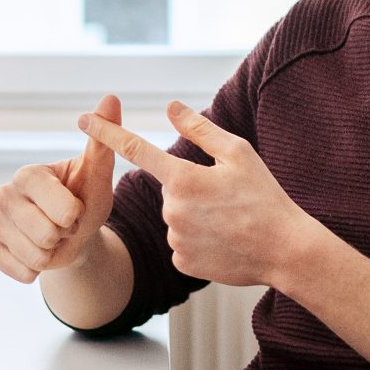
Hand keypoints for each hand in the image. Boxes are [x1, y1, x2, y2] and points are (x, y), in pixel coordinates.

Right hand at [0, 94, 121, 283]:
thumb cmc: (85, 199)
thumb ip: (102, 140)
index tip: (75, 207)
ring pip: (34, 256)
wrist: (71, 234)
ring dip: (52, 254)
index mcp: (28, 174)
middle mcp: (4, 194)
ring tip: (52, 238)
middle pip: (46, 235)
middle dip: (63, 236)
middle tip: (63, 225)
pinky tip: (36, 253)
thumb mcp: (96, 175)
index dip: (76, 216)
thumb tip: (111, 97)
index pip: (62, 210)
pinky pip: (18, 269)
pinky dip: (35, 269)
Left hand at [77, 99, 315, 287]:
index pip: (134, 149)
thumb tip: (171, 107)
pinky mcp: (182, 262)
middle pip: (169, 190)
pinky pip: (181, 243)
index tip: (84, 120)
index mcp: (183, 178)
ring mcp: (175, 239)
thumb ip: (199, 129)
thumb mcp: (238, 153)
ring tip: (231, 222)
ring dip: (196, 216)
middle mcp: (172, 209)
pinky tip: (224, 241)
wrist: (286, 250)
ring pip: (175, 218)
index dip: (107, 132)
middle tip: (228, 199)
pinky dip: (199, 240)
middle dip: (191, 189)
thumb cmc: (265, 197)